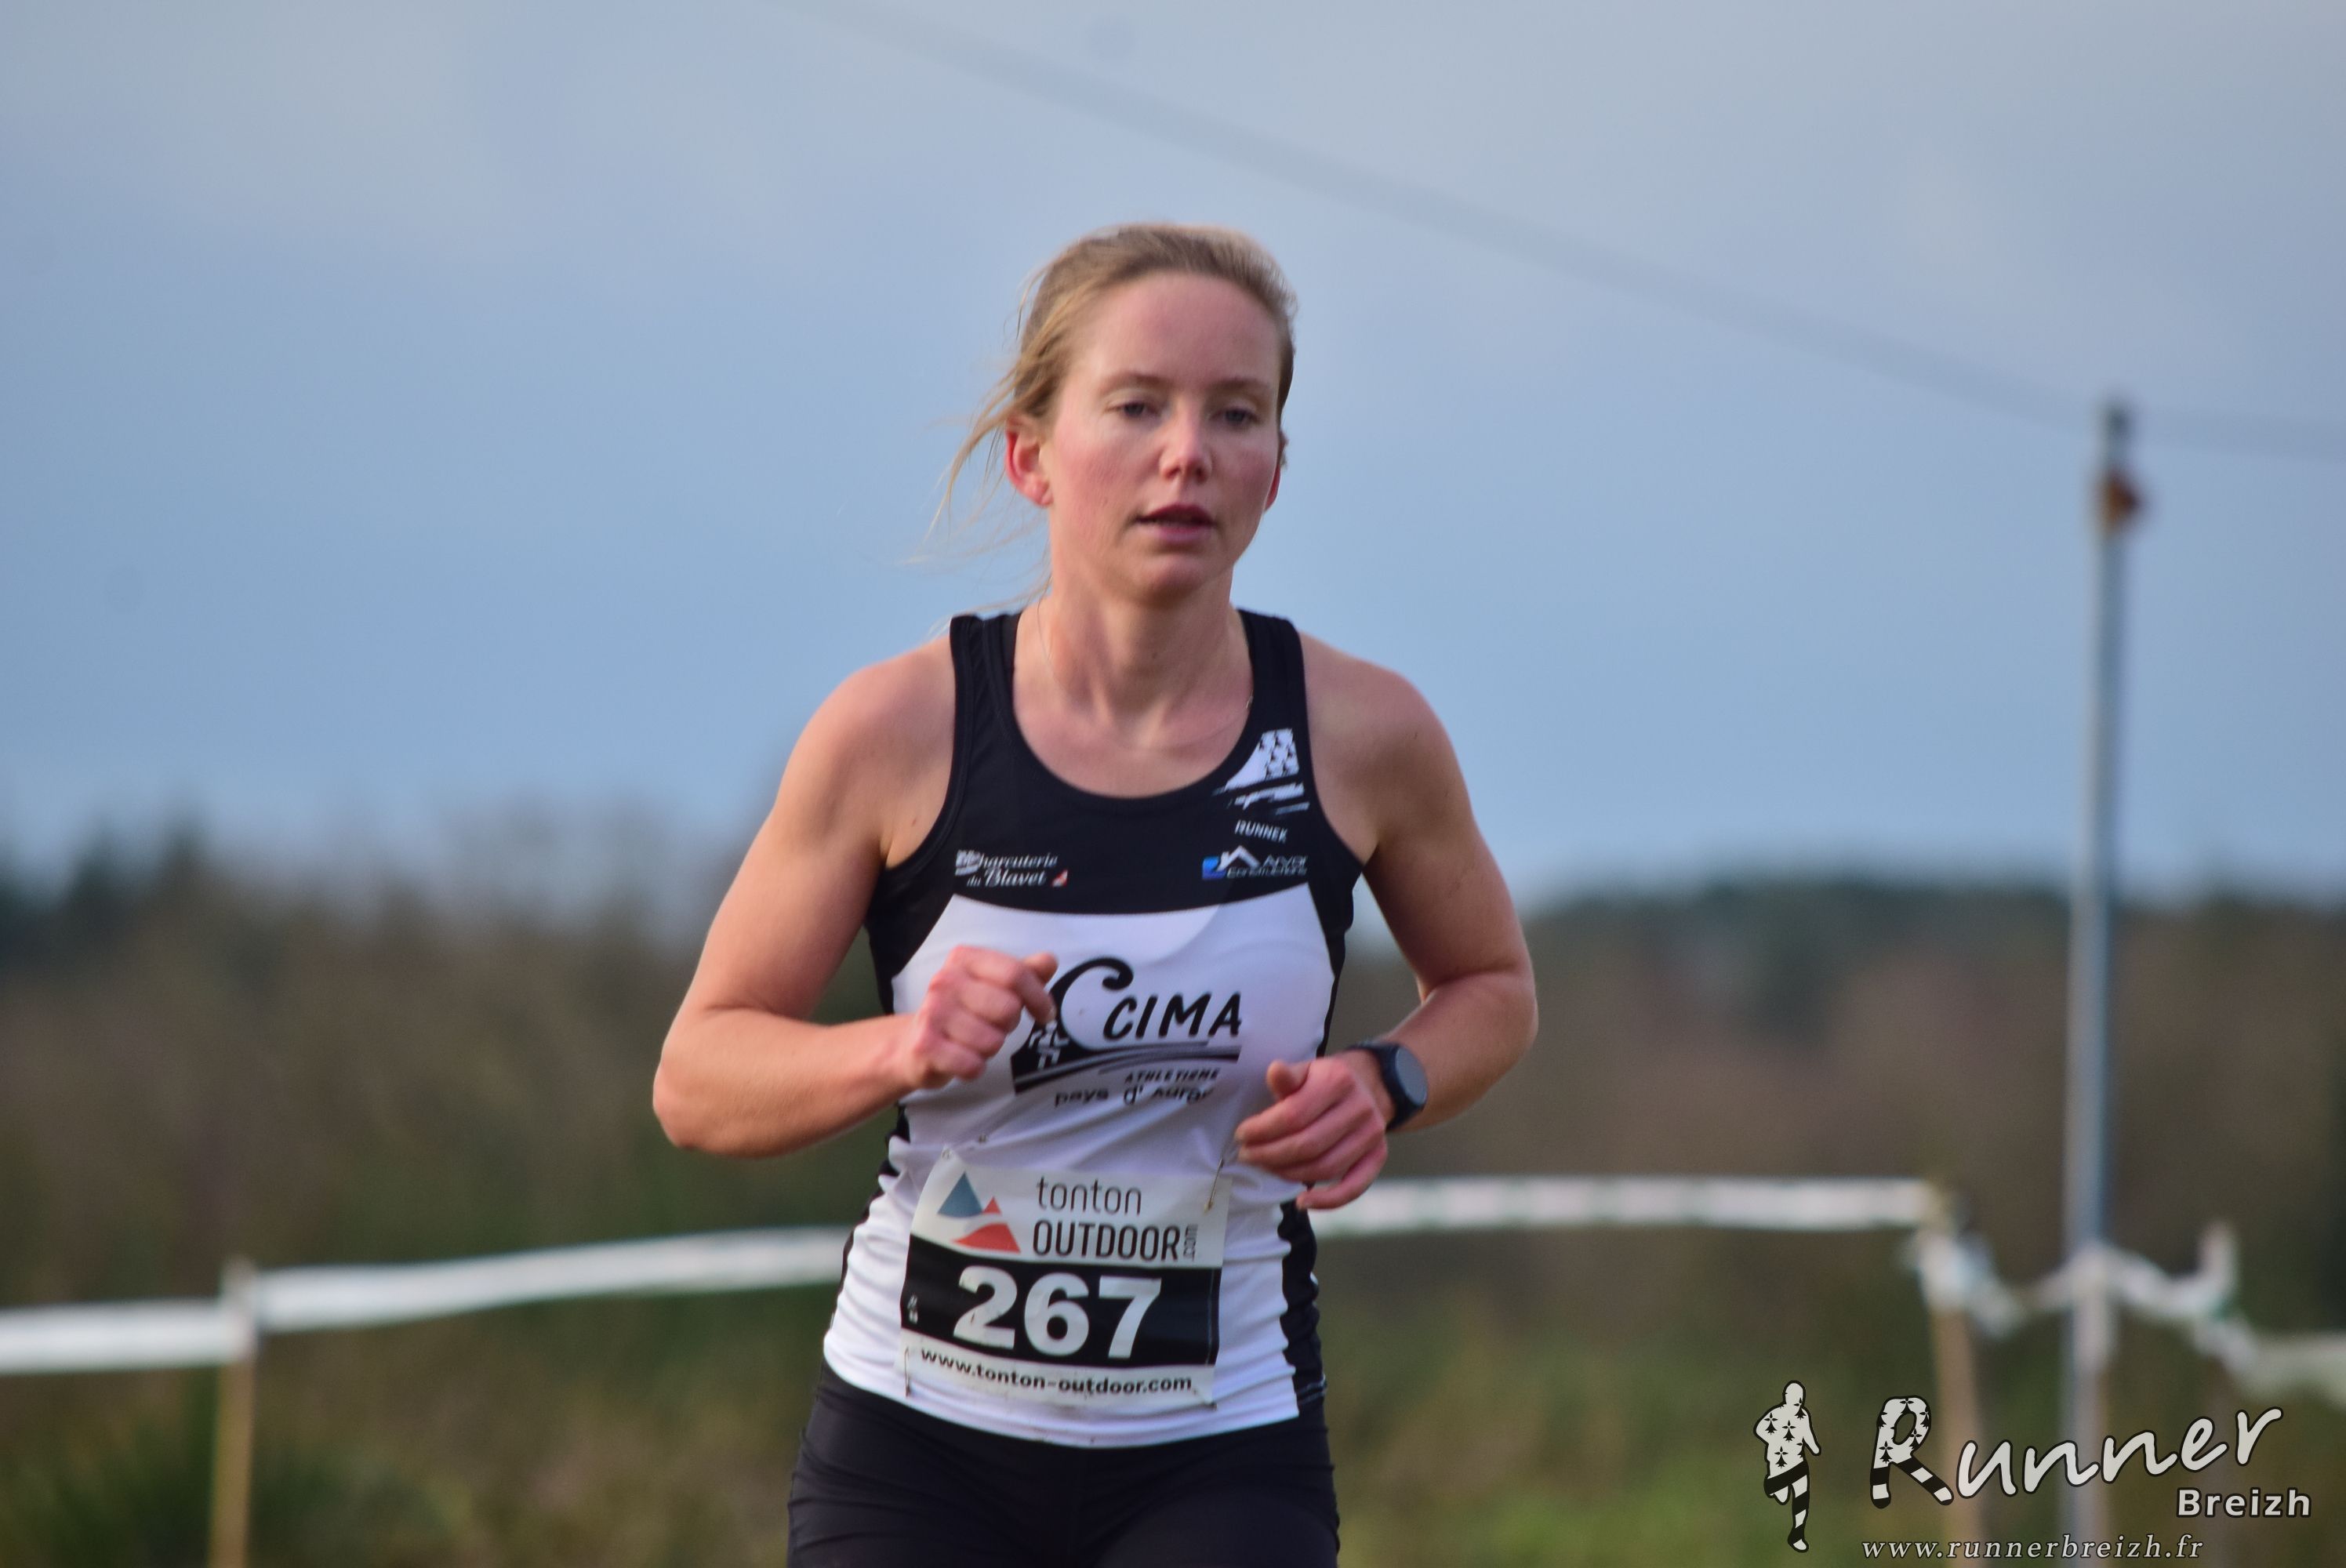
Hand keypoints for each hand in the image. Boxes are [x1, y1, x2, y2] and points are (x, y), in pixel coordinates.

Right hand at [890, 946, 1056, 1092]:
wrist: (914, 1043)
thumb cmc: (962, 1011)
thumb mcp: (992, 986)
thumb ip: (1023, 973)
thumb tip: (1049, 961)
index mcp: (963, 959)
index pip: (1015, 974)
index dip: (1038, 997)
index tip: (1045, 1013)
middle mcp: (944, 981)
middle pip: (1008, 1008)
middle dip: (1009, 1025)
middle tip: (994, 1026)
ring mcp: (932, 1013)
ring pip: (993, 1041)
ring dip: (990, 1048)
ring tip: (973, 1041)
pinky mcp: (925, 1046)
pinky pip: (973, 1065)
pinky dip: (974, 1068)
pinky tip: (961, 1058)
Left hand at [1234, 1053, 1389, 1210]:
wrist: (1365, 1086)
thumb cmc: (1323, 1082)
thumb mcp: (1305, 1071)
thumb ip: (1287, 1077)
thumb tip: (1274, 1070)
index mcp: (1338, 1081)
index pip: (1294, 1115)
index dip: (1263, 1130)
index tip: (1242, 1136)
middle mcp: (1360, 1108)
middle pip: (1308, 1145)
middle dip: (1270, 1155)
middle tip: (1247, 1155)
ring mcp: (1372, 1134)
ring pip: (1325, 1167)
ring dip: (1289, 1174)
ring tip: (1266, 1167)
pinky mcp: (1378, 1156)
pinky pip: (1355, 1187)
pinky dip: (1329, 1201)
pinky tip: (1302, 1201)